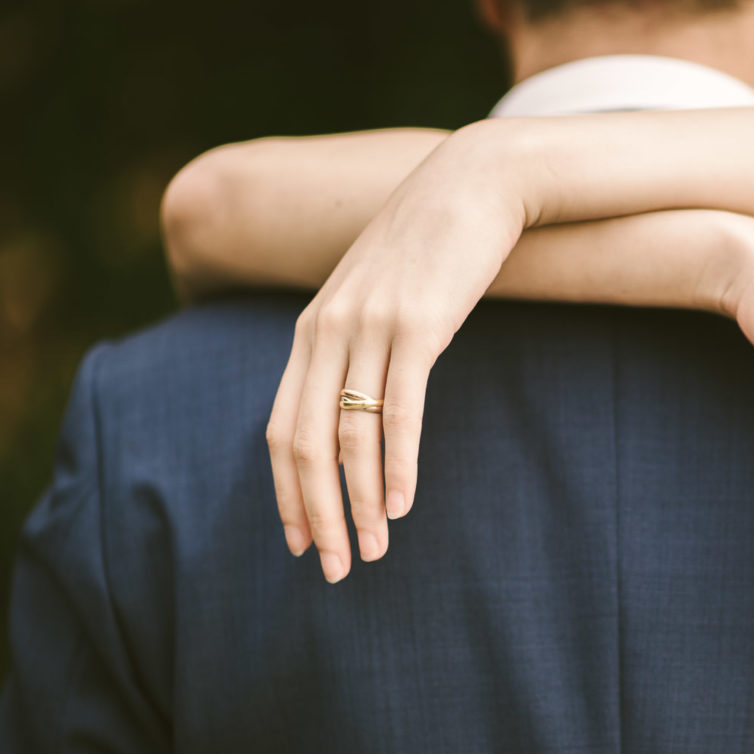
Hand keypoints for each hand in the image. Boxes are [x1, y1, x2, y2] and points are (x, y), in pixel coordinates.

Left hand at [264, 131, 527, 582]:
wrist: (472, 183)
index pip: (280, 429)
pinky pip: (400, 412)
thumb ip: (354, 342)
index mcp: (310, 330)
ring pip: (350, 438)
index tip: (298, 544)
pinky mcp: (417, 326)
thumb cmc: (430, 246)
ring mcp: (370, 328)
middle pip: (305, 445)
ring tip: (374, 551)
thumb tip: (355, 401)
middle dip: (315, 516)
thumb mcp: (376, 294)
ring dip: (359, 504)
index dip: (284, 494)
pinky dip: (398, 466)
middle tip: (332, 570)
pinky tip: (402, 504)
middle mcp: (327, 331)